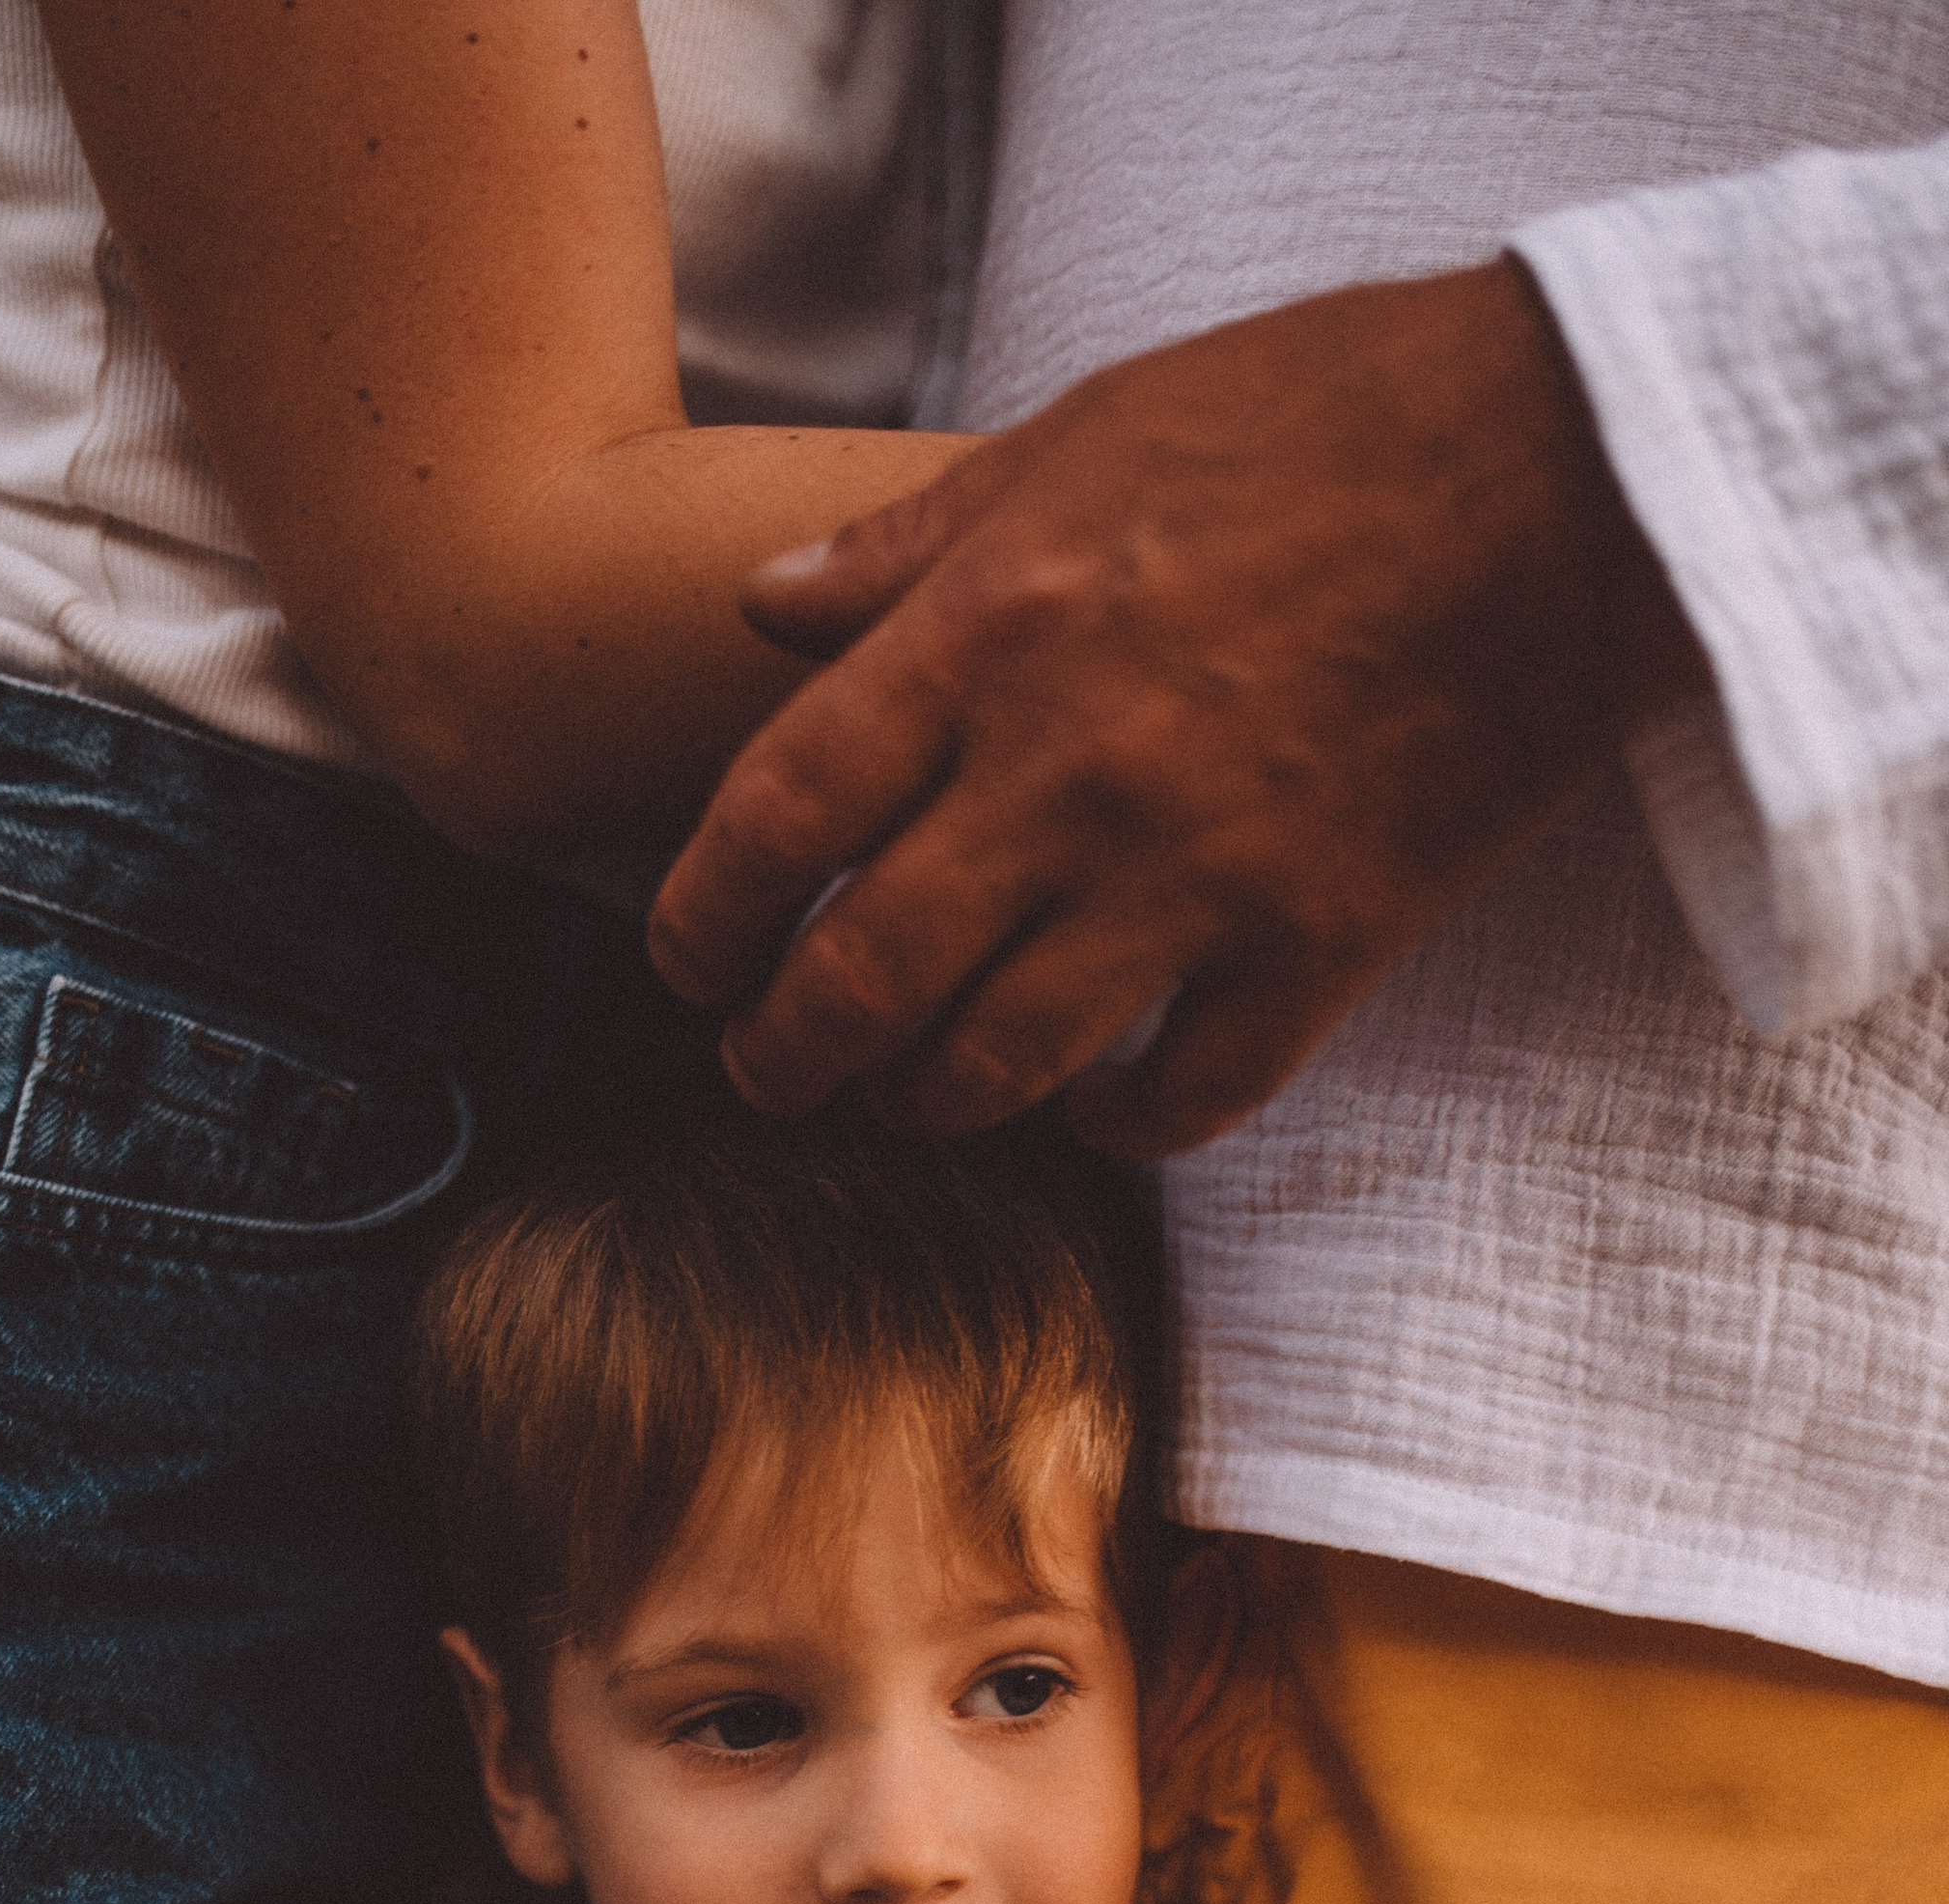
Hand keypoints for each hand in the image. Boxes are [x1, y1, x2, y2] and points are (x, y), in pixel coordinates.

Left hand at [649, 257, 1706, 1158]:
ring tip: (903, 1101)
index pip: (779, 813)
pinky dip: (1121, 1127)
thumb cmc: (1326, 422)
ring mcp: (1193, 877)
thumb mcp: (1086, 435)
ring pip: (1000, 1064)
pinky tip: (1097, 1111)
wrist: (1574, 473)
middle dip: (786, 1055)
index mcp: (993, 636)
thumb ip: (909, 546)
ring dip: (927, 1105)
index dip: (702, 916)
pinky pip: (1183, 1097)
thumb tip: (760, 610)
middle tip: (767, 1075)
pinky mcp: (1315, 946)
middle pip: (863, 977)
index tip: (683, 965)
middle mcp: (1067, 776)